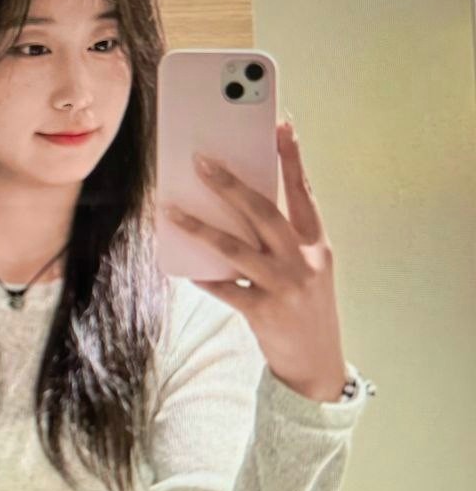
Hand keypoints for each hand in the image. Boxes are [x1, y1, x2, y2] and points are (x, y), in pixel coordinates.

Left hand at [161, 119, 346, 401]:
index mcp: (317, 243)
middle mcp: (304, 261)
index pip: (304, 192)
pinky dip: (202, 276)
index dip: (292, 157)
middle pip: (264, 212)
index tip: (281, 124)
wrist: (318, 365)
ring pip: (235, 248)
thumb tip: (239, 202)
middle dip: (230, 184)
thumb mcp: (308, 267)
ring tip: (172, 209)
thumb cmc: (306, 306)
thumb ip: (284, 238)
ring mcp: (285, 287)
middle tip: (201, 160)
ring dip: (200, 227)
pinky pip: (224, 288)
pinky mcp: (264, 313)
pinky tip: (182, 265)